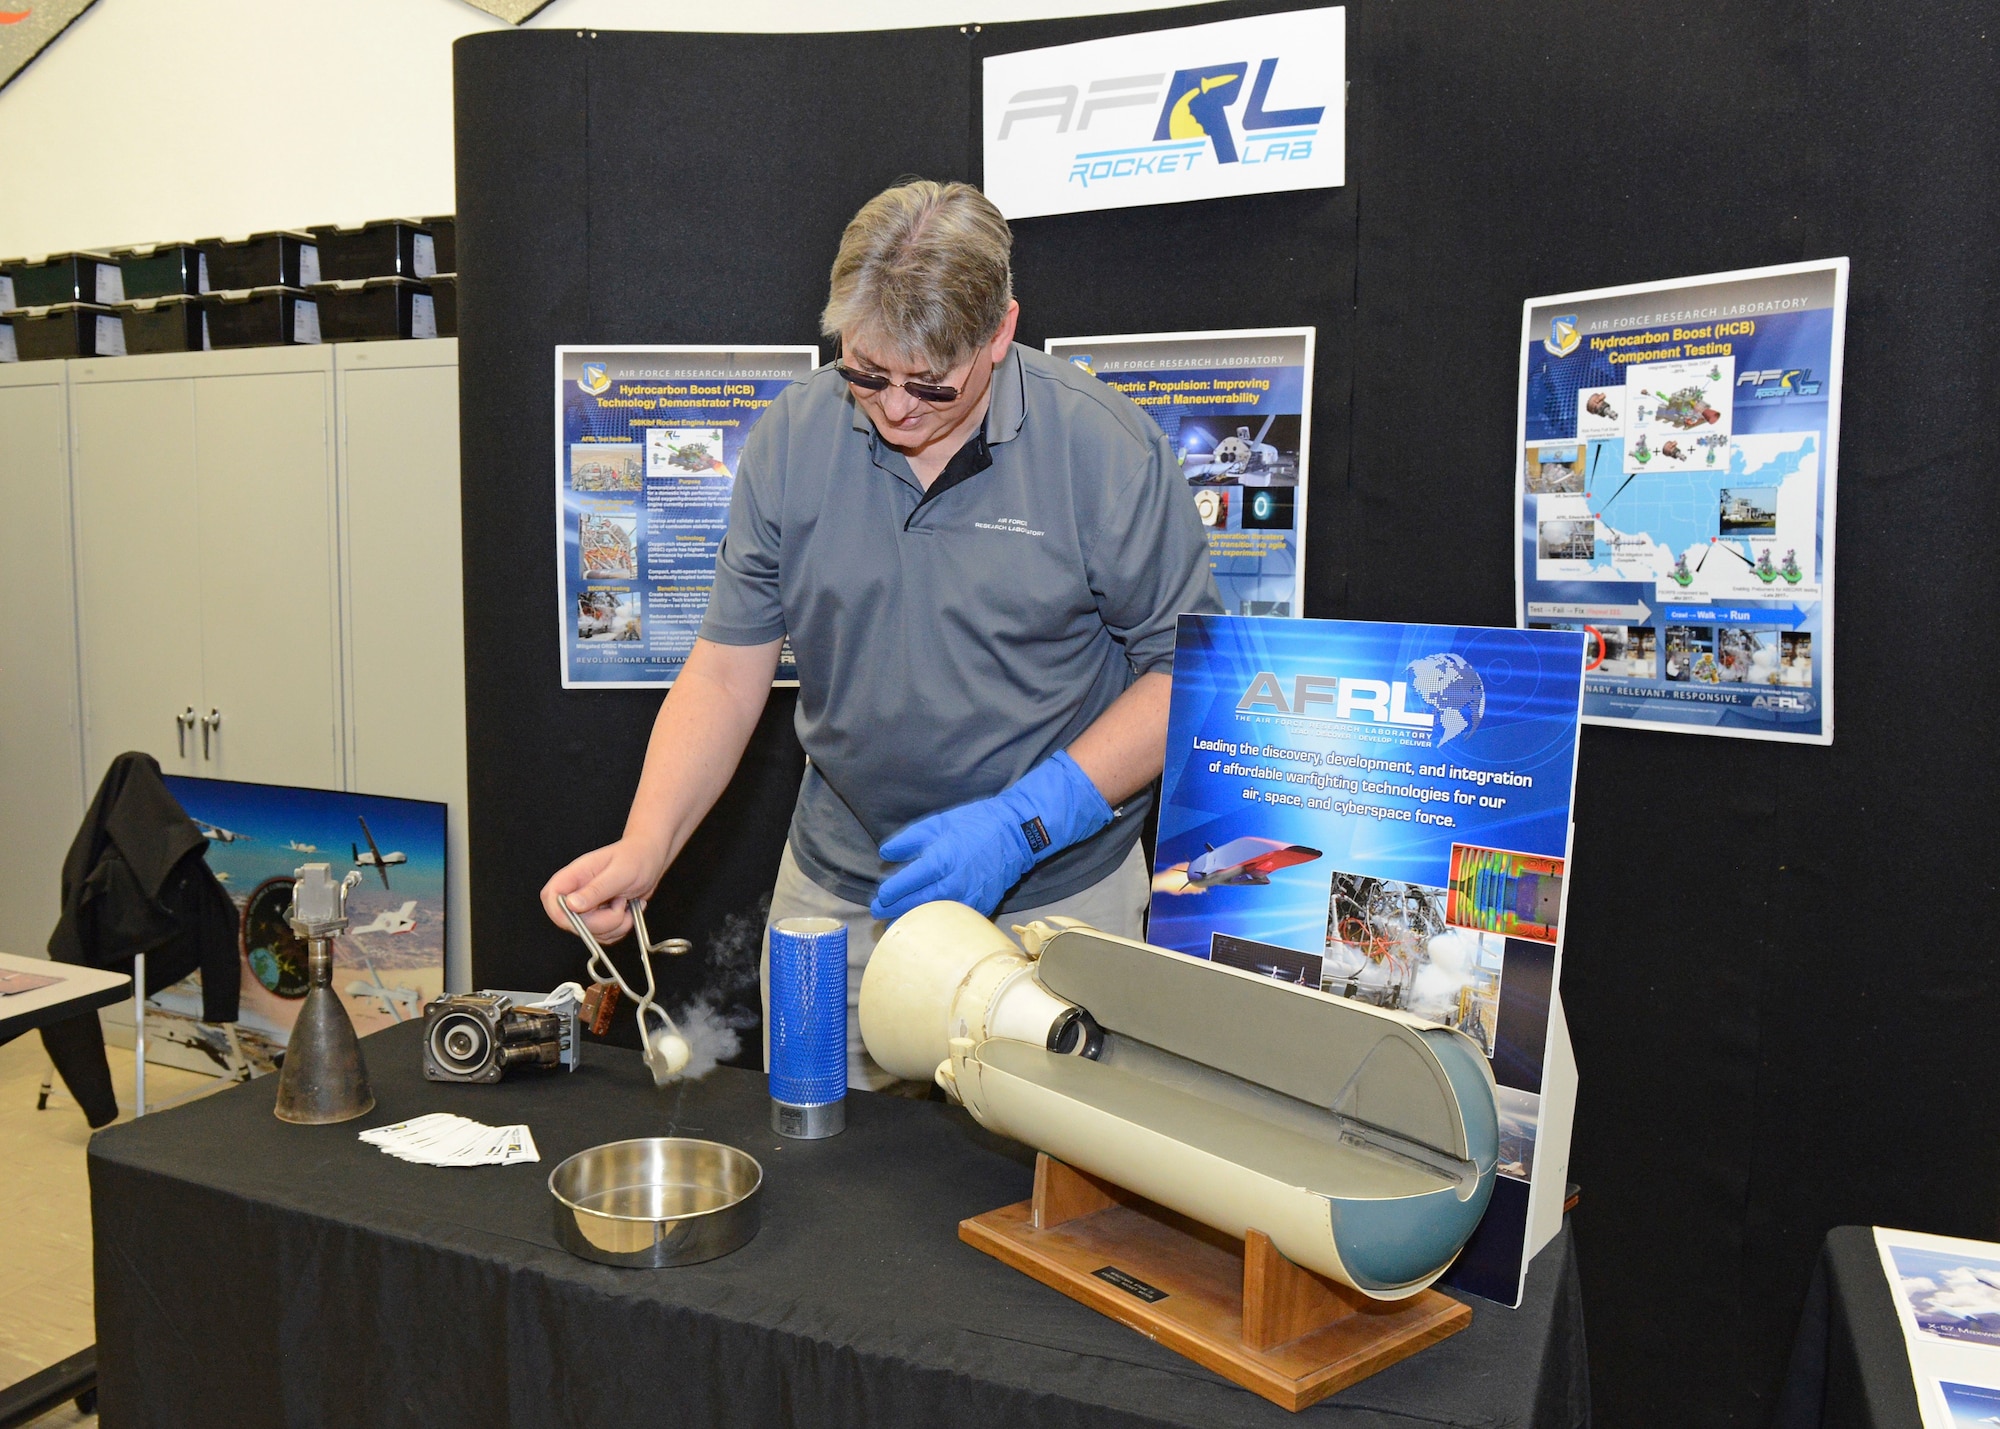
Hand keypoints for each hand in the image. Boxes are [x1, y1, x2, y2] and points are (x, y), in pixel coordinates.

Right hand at [540, 837, 667, 940]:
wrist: (649, 860)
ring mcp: (587, 908)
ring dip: (615, 926)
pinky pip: (604, 936)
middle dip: (601, 922)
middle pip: (572, 923)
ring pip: (590, 933)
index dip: (560, 912)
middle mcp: (577, 893)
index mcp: (574, 876)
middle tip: (620, 905)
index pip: (551, 897)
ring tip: (626, 904)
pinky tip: (628, 912)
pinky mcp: (599, 919)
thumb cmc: (635, 858)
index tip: (582, 916)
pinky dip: (620, 929)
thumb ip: (595, 889)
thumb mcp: (619, 873)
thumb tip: (571, 904)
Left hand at [870, 751, 1112, 920]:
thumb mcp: (937, 824)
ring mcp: (968, 898)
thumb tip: (885, 855)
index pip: (905, 885)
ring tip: (897, 924)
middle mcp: (952, 883)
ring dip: (913, 922)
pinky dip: (937, 923)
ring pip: (933, 919)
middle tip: (880, 914)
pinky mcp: (981, 906)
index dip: (888, 894)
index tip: (880, 897)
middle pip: (915, 906)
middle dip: (894, 911)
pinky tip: (926, 924)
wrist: (1015, 834)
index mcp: (939, 860)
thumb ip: (908, 841)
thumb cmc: (973, 824)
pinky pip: (954, 920)